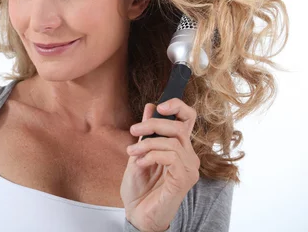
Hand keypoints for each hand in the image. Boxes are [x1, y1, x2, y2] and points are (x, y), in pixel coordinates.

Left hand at [120, 99, 200, 231]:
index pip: (188, 119)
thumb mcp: (138, 153)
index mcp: (179, 148)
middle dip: (153, 124)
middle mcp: (188, 156)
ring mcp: (189, 168)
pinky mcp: (185, 179)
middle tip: (133, 131)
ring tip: (132, 154)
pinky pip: (171, 157)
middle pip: (179, 126)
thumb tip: (150, 107)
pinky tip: (140, 164)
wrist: (137, 214)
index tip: (159, 106)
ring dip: (147, 144)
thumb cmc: (139, 188)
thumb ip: (146, 132)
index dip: (177, 106)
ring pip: (173, 142)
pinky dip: (152, 156)